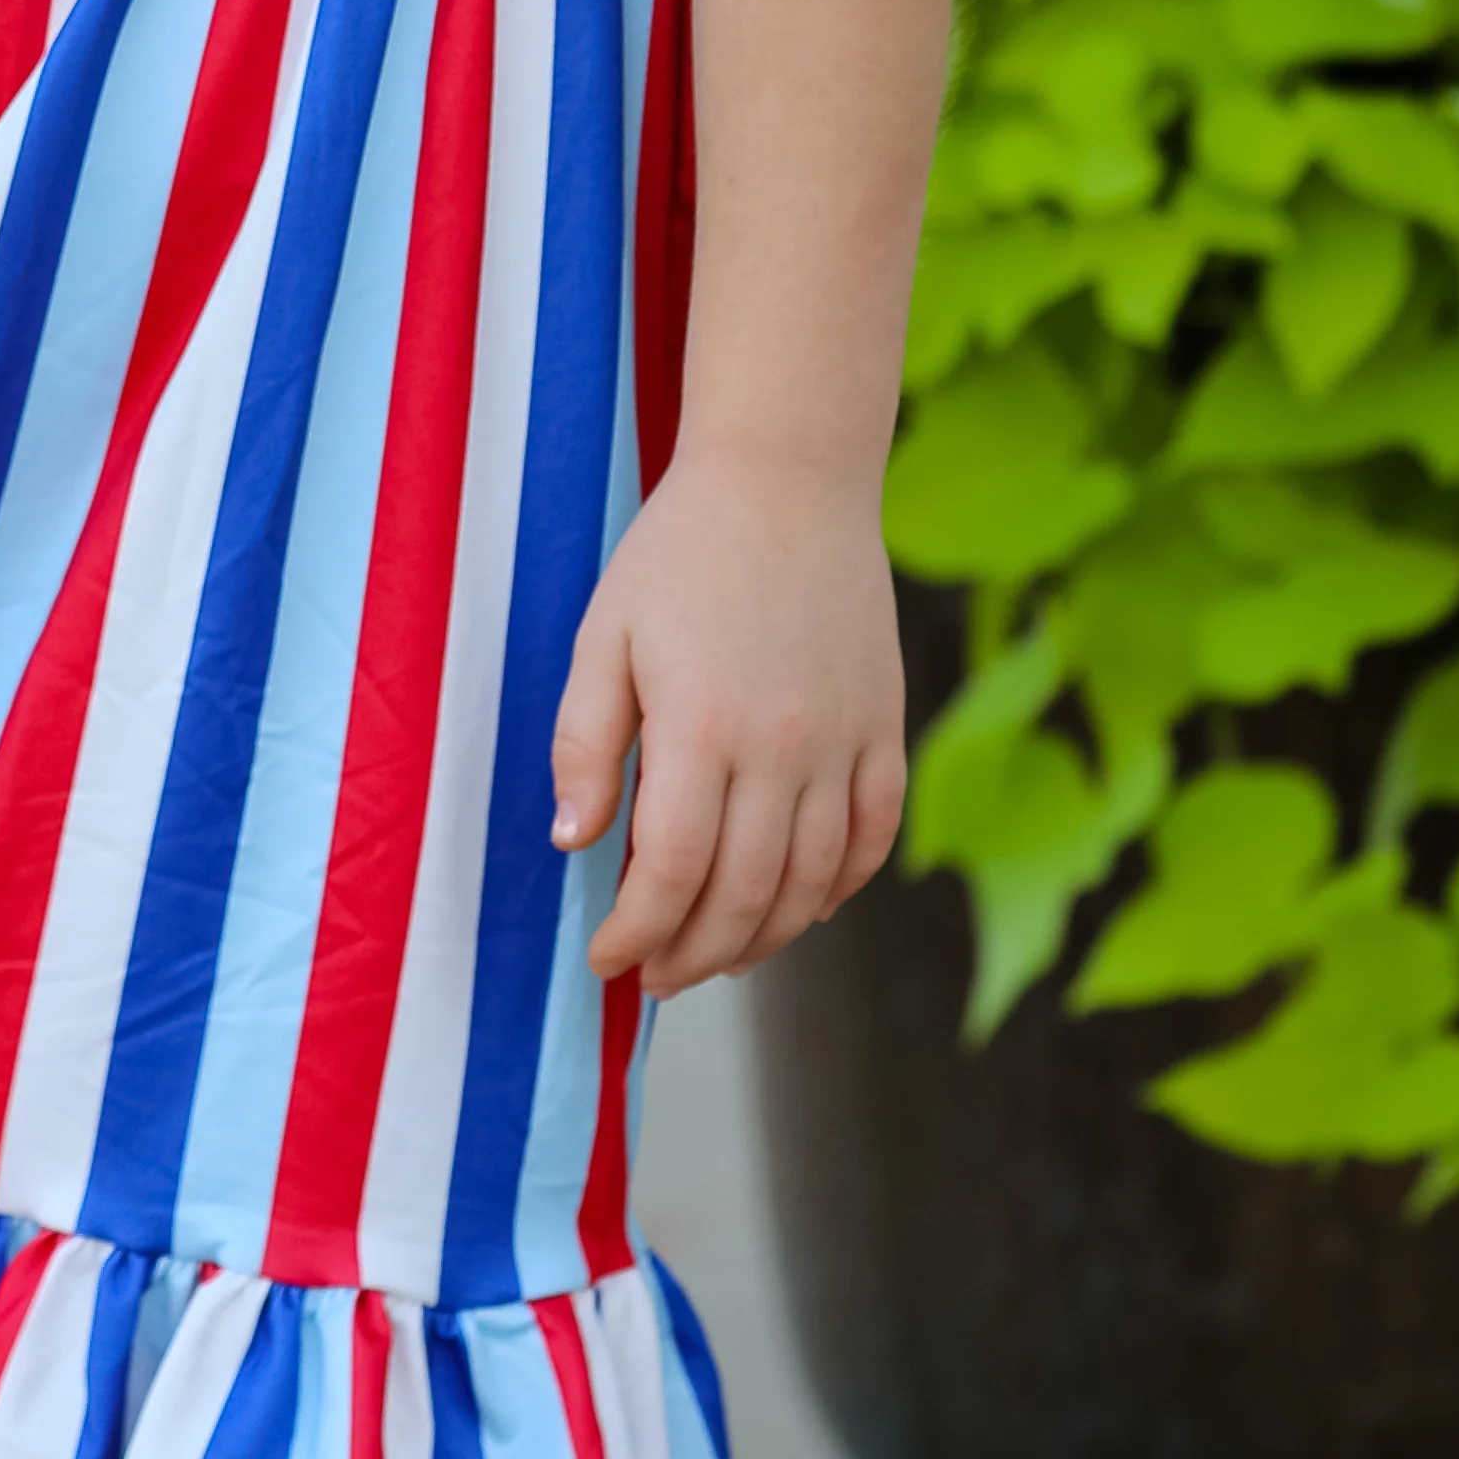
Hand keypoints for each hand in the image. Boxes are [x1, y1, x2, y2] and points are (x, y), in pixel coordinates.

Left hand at [549, 448, 908, 993]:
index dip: (637, 933)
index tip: (608, 961)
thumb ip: (584, 744)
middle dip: (693, 955)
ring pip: (814, 882)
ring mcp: (845, 740)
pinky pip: (874, 836)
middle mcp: (784, 746)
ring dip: (764, 939)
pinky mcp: (885, 727)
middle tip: (655, 979)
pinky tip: (803, 909)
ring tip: (718, 959)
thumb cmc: (679, 554)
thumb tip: (573, 842)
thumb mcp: (604, 638)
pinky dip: (841, 888)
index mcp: (702, 725)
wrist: (789, 479)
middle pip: (745, 895)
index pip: (672, 871)